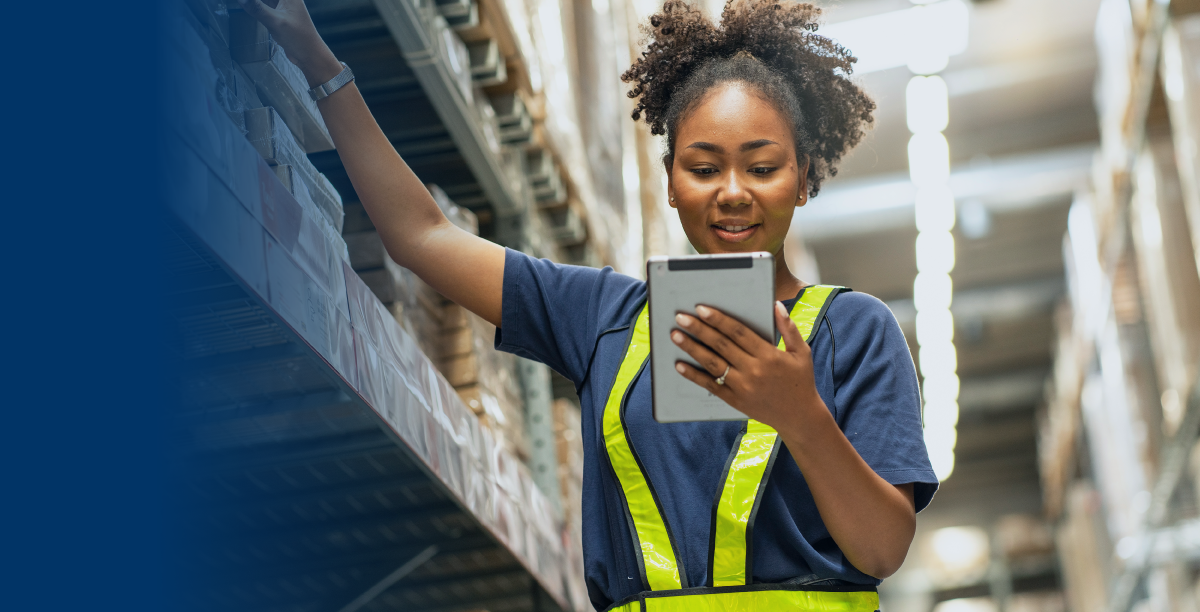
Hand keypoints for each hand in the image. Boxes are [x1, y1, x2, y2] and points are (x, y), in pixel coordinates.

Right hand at [236, 0, 342, 85]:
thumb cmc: (298, 38)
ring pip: (265, 1)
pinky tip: (247, 7)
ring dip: (255, 4)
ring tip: (242, 5)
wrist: (309, 55)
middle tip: (242, 3)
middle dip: (255, 1)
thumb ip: (257, 8)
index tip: (244, 1)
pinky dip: (256, 6)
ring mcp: (282, 6)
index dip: (256, 0)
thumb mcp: (275, 21)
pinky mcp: (278, 15)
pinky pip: (264, 6)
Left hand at [672, 301, 822, 430]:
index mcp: (769, 355)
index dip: (719, 319)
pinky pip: (711, 386)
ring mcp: (743, 387)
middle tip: (680, 317)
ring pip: (712, 364)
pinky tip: (679, 365)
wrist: (800, 417)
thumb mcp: (802, 352)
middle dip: (698, 329)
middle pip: (721, 345)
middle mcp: (753, 370)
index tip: (701, 309)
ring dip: (691, 349)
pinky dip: (694, 376)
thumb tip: (775, 305)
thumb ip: (789, 328)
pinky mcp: (735, 400)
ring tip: (675, 335)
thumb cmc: (801, 381)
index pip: (738, 332)